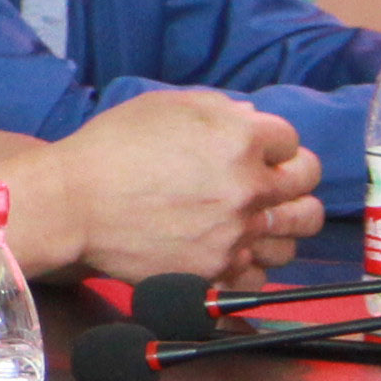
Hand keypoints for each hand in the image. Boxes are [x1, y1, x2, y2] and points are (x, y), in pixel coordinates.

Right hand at [45, 88, 323, 281]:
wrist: (72, 205)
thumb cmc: (111, 148)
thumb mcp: (162, 106)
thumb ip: (217, 107)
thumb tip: (252, 119)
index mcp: (239, 138)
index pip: (291, 139)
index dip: (271, 143)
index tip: (255, 150)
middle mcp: (249, 188)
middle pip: (309, 185)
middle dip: (294, 178)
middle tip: (271, 182)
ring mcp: (237, 234)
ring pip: (296, 233)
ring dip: (280, 223)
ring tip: (257, 218)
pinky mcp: (219, 272)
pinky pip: (262, 273)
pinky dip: (253, 263)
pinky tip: (235, 250)